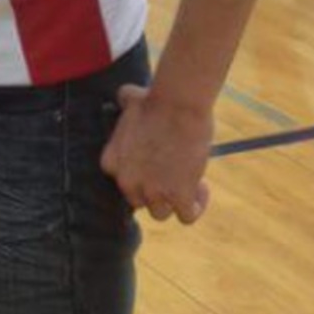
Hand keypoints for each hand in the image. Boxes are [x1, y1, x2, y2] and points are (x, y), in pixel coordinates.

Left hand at [100, 84, 212, 224]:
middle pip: (141, 199)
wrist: (177, 104)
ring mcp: (153, 192)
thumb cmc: (155, 99)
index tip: (153, 164)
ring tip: (188, 180)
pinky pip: (187, 216)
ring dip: (174, 200)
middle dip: (155, 189)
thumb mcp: (128, 100)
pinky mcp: (179, 198)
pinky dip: (196, 206)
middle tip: (172, 173)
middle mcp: (128, 182)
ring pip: (161, 212)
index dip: (139, 174)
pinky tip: (202, 186)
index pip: (123, 181)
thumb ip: (123, 103)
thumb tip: (125, 97)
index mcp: (112, 162)